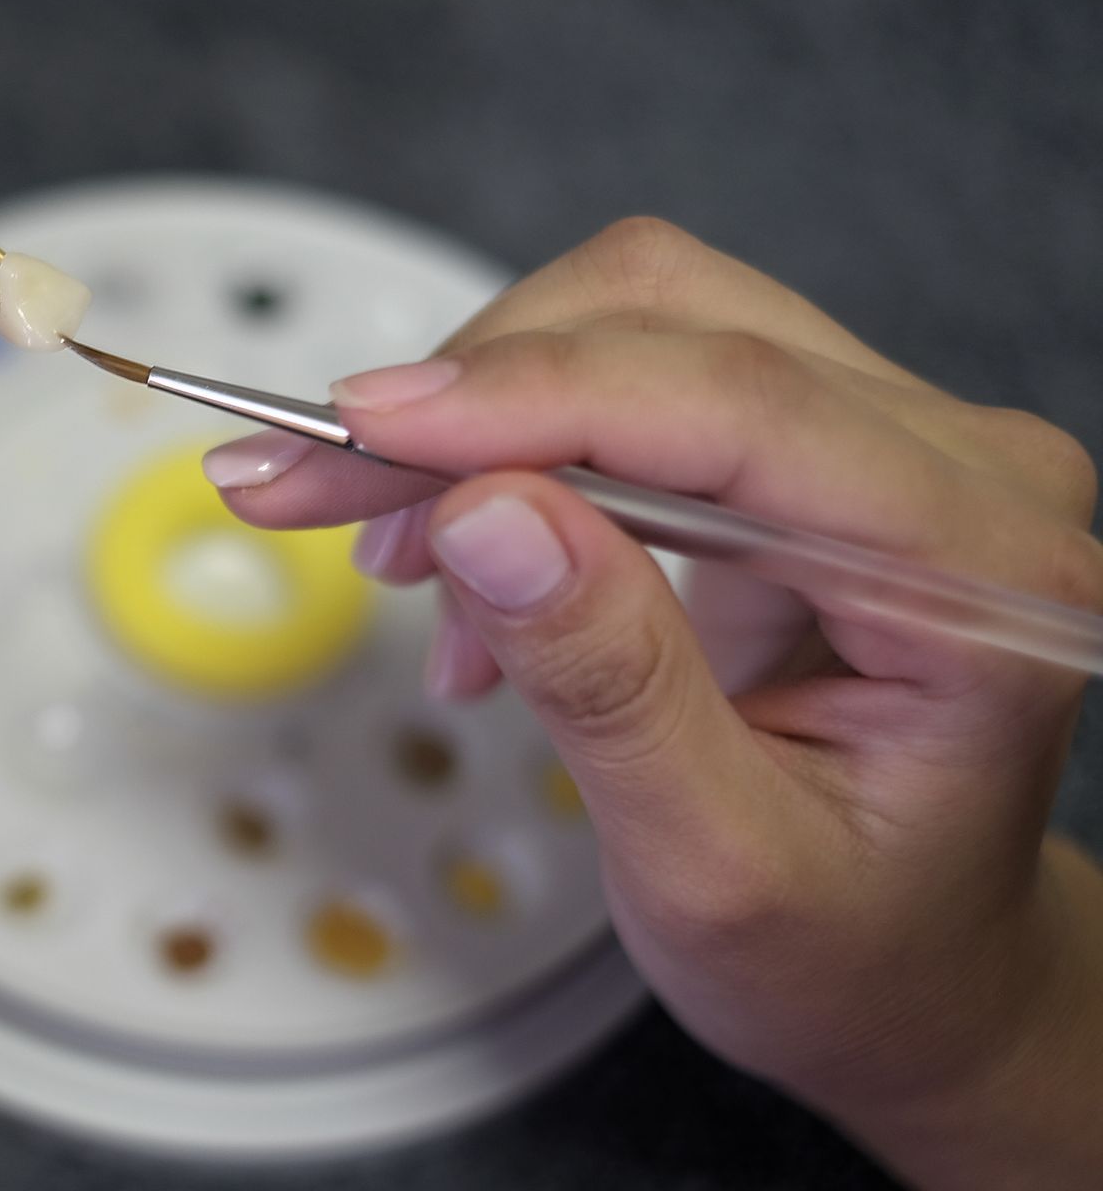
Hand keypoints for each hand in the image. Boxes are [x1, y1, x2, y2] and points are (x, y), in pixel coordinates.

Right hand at [204, 218, 1102, 1187]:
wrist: (912, 975)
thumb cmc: (851, 948)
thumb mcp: (717, 863)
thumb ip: (612, 684)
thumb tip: (485, 513)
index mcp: (984, 572)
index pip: (738, 405)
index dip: (531, 397)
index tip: (361, 427)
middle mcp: (957, 467)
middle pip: (674, 320)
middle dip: (468, 397)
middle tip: (310, 483)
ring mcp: (884, 442)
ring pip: (635, 321)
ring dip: (479, 420)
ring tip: (396, 560)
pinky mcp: (805, 448)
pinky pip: (630, 380)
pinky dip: (509, 452)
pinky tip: (470, 579)